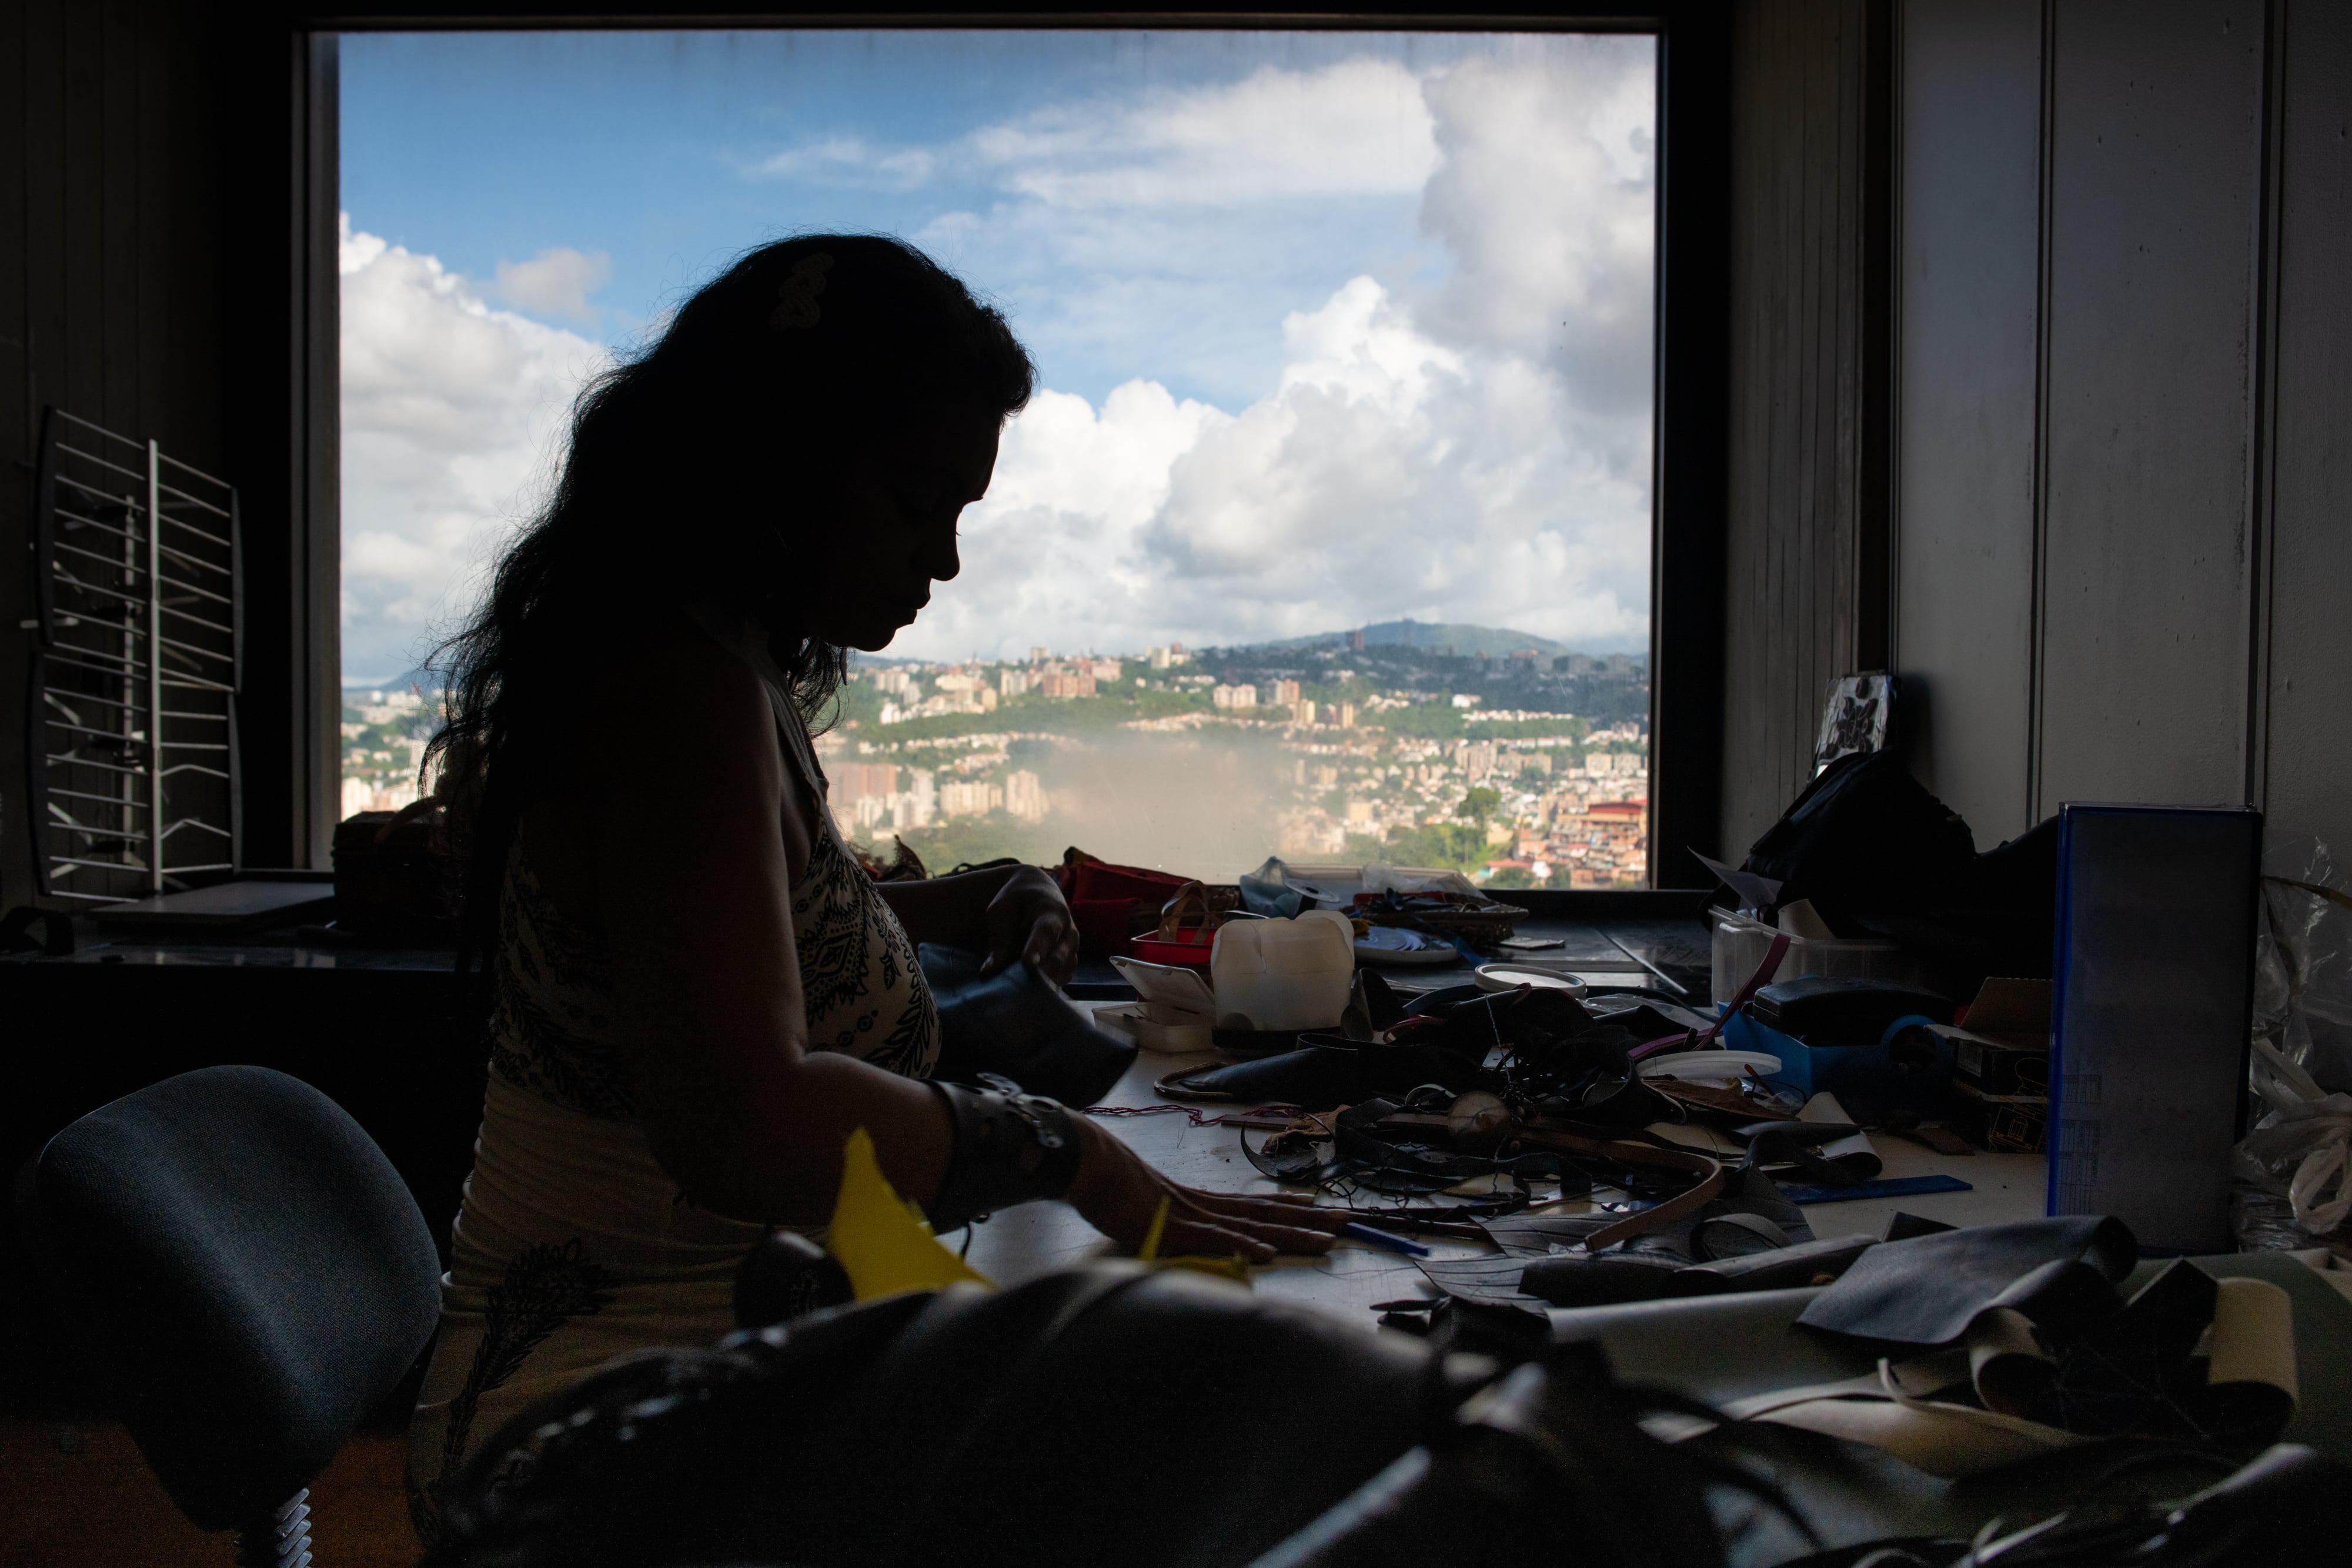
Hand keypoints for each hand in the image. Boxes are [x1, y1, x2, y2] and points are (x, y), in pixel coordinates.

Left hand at [983, 865, 1079, 985]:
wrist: (1037, 895)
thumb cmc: (1016, 903)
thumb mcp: (1001, 911)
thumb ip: (999, 939)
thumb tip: (991, 971)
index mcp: (1052, 912)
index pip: (1046, 933)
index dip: (1037, 949)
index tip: (1027, 964)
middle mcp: (1068, 933)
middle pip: (1058, 959)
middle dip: (1038, 973)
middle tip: (1016, 983)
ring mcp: (1072, 950)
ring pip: (1060, 974)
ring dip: (1040, 981)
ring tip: (1019, 979)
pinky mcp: (1069, 964)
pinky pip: (1060, 981)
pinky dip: (1045, 985)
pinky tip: (1029, 981)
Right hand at [1063, 1117, 1346, 1262]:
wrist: (1089, 1163)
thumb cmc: (1111, 1186)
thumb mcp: (1147, 1211)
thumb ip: (1169, 1226)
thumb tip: (1180, 1235)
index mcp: (1202, 1203)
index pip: (1257, 1208)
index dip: (1292, 1210)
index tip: (1322, 1211)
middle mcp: (1206, 1206)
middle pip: (1266, 1214)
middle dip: (1308, 1220)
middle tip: (1347, 1222)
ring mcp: (1192, 1215)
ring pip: (1252, 1226)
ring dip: (1291, 1233)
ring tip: (1327, 1238)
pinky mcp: (1172, 1226)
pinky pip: (1213, 1239)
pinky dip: (1240, 1246)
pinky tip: (1265, 1253)